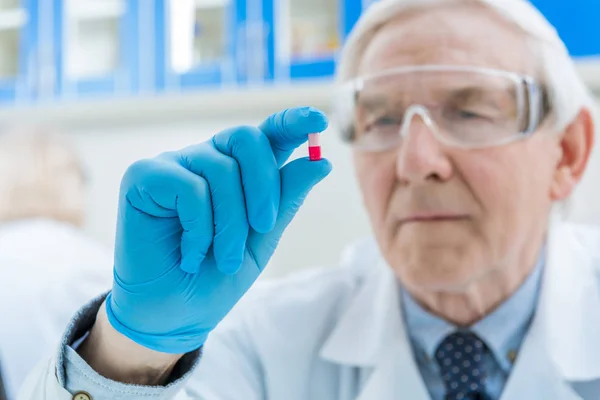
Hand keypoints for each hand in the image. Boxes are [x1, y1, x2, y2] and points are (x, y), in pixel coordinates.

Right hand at [105, 107, 331, 353]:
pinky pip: (189, 187)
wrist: (174, 315)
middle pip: (247, 138)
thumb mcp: (262, 239)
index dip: (291, 123)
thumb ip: (285, 199)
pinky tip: (190, 253)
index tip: (319, 121)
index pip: (267, 135)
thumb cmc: (215, 276)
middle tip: (263, 225)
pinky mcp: (143, 177)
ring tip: (220, 259)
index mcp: (238, 174)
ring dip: (230, 224)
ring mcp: (174, 166)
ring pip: (220, 170)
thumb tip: (320, 161)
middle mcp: (207, 161)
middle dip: (264, 185)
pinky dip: (198, 227)